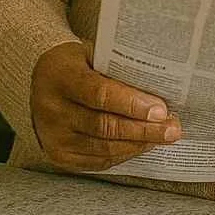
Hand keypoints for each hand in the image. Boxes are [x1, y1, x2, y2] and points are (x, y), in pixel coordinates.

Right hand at [30, 39, 182, 171]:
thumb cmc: (76, 64)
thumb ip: (118, 67)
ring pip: (104, 148)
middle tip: (172, 128)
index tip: (160, 110)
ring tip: (164, 136)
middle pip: (104, 126)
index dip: (132, 104)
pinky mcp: (59, 156)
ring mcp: (54, 137)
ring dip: (138, 143)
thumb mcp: (92, 54)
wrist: (42, 82)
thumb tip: (160, 84)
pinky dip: (124, 154)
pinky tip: (142, 145)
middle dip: (143, 129)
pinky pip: (98, 161)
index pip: (100, 94)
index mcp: (61, 78)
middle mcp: (53, 110)